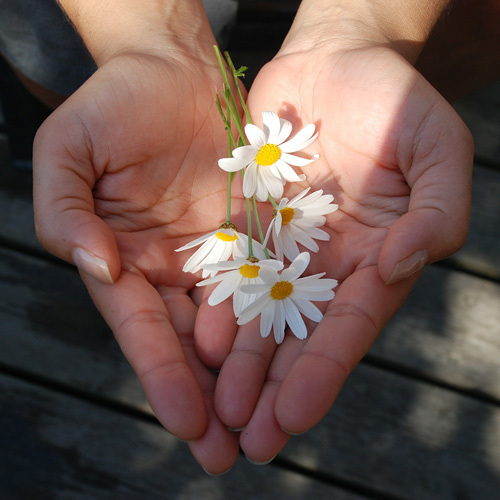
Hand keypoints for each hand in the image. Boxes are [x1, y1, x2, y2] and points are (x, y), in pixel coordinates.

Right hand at [33, 49, 243, 472]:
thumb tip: (96, 266)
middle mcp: (172, 268)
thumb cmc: (114, 104)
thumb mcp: (69, 150)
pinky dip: (278, 322)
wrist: (173, 69)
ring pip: (233, 326)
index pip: (143, 330)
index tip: (186, 423)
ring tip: (266, 428)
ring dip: (248, 377)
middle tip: (227, 455)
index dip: (163, 376)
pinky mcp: (254, 233)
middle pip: (189, 344)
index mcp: (125, 259)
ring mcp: (217, 254)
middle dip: (207, 399)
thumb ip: (65, 210)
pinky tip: (295, 362)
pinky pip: (270, 281)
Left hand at [212, 44, 472, 461]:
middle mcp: (326, 264)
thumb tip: (401, 264)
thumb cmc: (397, 102)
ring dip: (240, 364)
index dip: (323, 372)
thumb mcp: (438, 150)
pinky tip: (198, 344)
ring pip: (258, 314)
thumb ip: (436, 212)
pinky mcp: (249, 223)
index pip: (348, 327)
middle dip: (275, 389)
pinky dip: (215, 305)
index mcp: (375, 259)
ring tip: (217, 412)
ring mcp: (284, 246)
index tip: (294, 417)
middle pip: (298, 336)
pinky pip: (228, 268)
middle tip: (248, 441)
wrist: (338, 63)